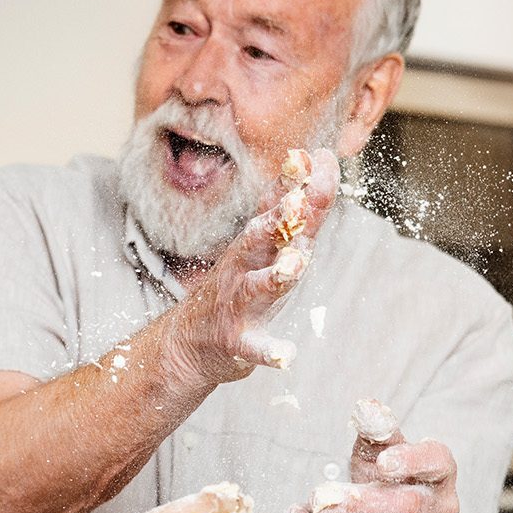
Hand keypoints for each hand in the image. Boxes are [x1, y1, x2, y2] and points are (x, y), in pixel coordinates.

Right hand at [161, 147, 339, 387]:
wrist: (192, 342)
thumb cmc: (238, 288)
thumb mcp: (260, 245)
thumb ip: (284, 206)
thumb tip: (306, 160)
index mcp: (259, 246)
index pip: (283, 210)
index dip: (303, 185)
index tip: (320, 156)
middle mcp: (246, 267)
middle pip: (261, 239)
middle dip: (279, 220)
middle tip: (297, 199)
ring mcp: (240, 303)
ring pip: (258, 287)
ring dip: (276, 276)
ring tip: (294, 265)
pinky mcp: (237, 341)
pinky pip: (254, 348)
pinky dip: (270, 352)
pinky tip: (287, 356)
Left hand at [289, 399, 459, 512]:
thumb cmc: (391, 483)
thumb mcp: (383, 454)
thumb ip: (376, 432)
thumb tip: (366, 407)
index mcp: (440, 473)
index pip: (435, 462)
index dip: (411, 462)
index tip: (382, 461)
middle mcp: (443, 509)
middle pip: (404, 507)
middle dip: (358, 503)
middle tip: (318, 496)